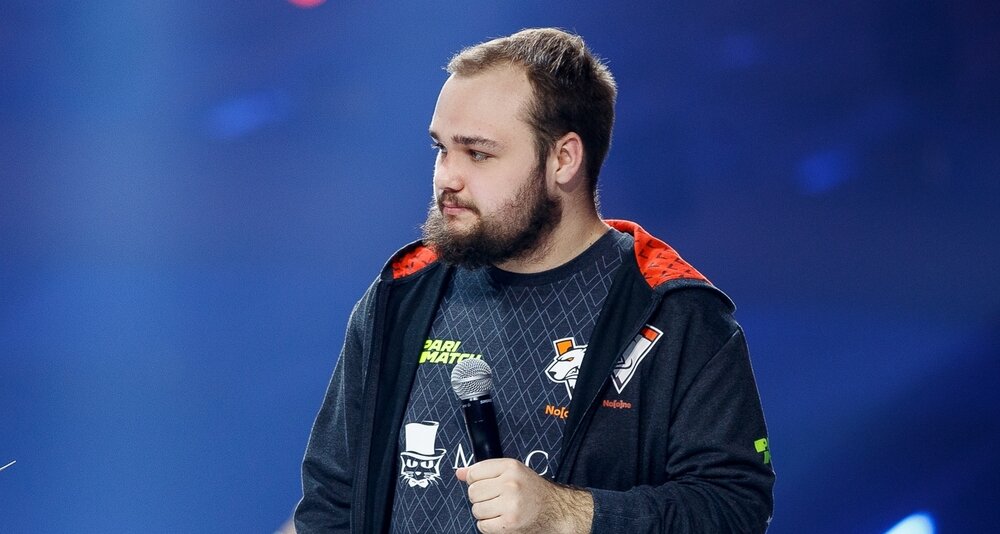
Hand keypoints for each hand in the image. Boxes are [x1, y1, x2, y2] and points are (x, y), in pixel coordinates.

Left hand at [455, 458, 592, 533]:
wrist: (555, 511)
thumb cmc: (532, 491)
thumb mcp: (511, 473)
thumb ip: (484, 471)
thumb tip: (459, 472)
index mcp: (510, 467)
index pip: (474, 473)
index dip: (476, 482)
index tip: (488, 486)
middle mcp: (510, 483)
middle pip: (473, 492)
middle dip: (480, 499)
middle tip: (496, 500)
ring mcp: (510, 504)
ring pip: (476, 510)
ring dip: (485, 513)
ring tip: (500, 510)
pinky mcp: (510, 523)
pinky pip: (483, 526)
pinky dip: (489, 526)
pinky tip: (501, 520)